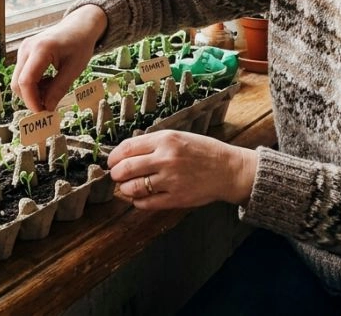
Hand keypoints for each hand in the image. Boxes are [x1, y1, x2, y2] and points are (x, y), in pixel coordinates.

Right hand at [11, 5, 107, 110]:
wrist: (79, 26)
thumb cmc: (80, 44)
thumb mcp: (74, 69)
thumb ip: (59, 89)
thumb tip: (47, 109)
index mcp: (41, 49)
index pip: (26, 81)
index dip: (32, 101)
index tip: (43, 113)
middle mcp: (27, 48)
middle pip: (17, 83)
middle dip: (31, 98)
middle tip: (49, 105)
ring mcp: (23, 49)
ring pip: (18, 80)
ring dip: (33, 92)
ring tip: (53, 90)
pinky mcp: (24, 53)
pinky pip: (22, 74)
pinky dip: (33, 84)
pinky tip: (49, 82)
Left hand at [107, 130, 257, 209]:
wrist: (228, 169)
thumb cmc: (203, 151)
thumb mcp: (178, 136)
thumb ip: (153, 143)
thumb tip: (125, 152)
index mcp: (166, 140)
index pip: (127, 148)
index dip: (114, 157)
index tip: (112, 162)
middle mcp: (166, 159)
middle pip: (126, 169)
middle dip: (116, 174)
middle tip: (117, 176)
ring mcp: (171, 180)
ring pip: (133, 188)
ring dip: (125, 189)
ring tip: (127, 187)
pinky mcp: (176, 199)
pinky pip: (146, 203)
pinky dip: (137, 202)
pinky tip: (140, 198)